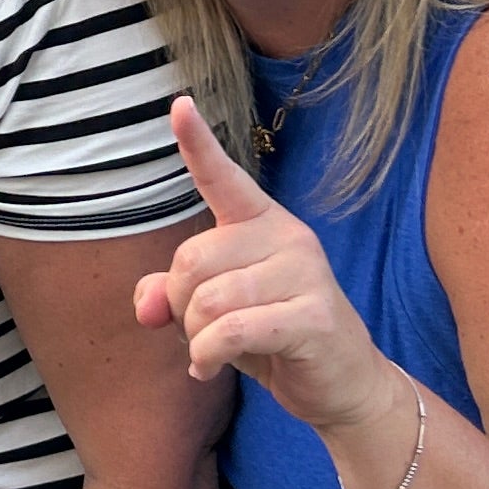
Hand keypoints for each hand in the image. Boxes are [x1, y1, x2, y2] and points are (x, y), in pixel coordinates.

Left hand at [134, 99, 407, 446]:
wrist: (342, 383)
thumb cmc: (272, 336)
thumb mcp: (214, 312)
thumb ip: (172, 296)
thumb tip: (147, 305)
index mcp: (262, 223)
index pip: (224, 177)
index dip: (198, 143)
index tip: (179, 105)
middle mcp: (287, 236)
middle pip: (191, 260)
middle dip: (180, 306)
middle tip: (202, 332)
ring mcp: (305, 273)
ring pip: (208, 301)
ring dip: (195, 338)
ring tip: (213, 352)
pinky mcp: (313, 317)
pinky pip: (230, 331)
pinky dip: (207, 356)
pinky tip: (211, 368)